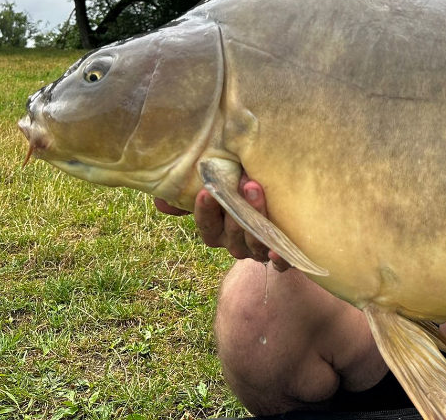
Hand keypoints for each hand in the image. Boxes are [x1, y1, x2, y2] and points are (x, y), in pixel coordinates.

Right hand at [153, 177, 291, 270]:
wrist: (281, 207)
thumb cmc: (241, 193)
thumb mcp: (217, 188)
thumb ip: (190, 191)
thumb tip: (160, 201)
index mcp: (217, 233)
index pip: (206, 227)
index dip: (205, 212)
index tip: (206, 190)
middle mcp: (237, 245)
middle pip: (233, 234)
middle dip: (237, 209)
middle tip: (244, 182)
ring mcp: (260, 251)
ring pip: (255, 243)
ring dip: (257, 218)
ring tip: (259, 190)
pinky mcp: (285, 255)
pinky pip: (282, 263)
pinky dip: (280, 258)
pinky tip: (278, 249)